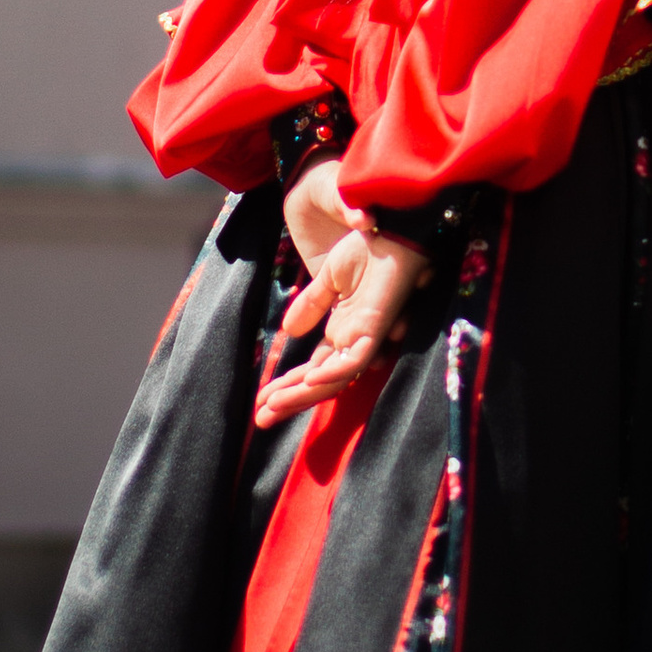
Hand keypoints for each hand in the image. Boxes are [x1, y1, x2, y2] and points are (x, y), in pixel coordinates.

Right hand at [259, 165, 427, 424]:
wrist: (392, 231)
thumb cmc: (369, 251)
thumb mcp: (329, 278)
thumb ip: (311, 306)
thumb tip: (288, 332)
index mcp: (342, 333)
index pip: (310, 371)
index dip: (287, 386)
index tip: (261, 401)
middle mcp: (351, 343)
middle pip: (316, 383)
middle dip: (288, 401)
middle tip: (259, 420)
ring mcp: (364, 339)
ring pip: (331, 380)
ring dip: (301, 394)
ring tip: (273, 408)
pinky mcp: (375, 330)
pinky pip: (353, 361)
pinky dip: (331, 373)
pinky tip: (310, 382)